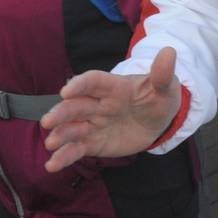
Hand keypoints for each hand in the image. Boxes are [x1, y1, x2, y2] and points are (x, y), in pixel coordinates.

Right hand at [41, 47, 182, 171]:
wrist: (160, 121)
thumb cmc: (159, 98)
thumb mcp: (166, 87)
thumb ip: (163, 74)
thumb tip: (169, 52)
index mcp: (114, 86)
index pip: (94, 81)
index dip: (80, 84)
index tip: (66, 91)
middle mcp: (99, 104)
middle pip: (76, 105)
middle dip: (61, 112)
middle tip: (48, 121)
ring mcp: (94, 124)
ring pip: (72, 128)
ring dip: (59, 135)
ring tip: (50, 143)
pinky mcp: (93, 143)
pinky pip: (76, 149)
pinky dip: (63, 157)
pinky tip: (52, 165)